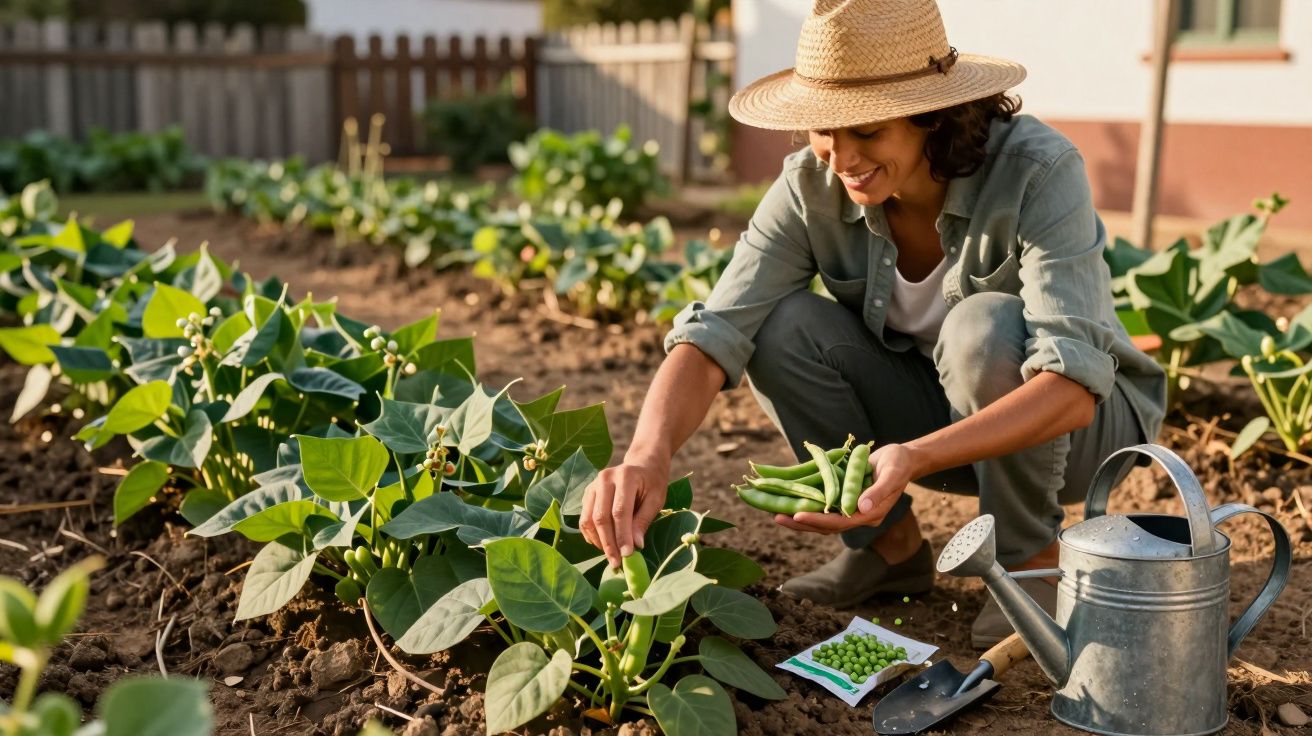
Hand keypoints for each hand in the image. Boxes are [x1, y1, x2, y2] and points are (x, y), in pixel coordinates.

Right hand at [580, 458, 668, 567]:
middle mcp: (605, 478)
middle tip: (616, 563)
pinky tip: (604, 545)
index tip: (627, 555)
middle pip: (601, 517)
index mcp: (625, 476)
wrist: (642, 464)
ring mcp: (593, 485)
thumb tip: (635, 546)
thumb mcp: (656, 500)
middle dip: (608, 543)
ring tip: (612, 556)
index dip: (622, 535)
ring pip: (589, 519)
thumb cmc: (652, 483)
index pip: (620, 511)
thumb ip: (643, 521)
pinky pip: (584, 519)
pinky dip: (592, 535)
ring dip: (599, 542)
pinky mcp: (587, 493)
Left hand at [774, 443, 918, 533]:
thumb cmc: (899, 464)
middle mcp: (858, 515)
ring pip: (821, 517)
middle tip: (777, 517)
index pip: (840, 522)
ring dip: (800, 515)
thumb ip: (879, 492)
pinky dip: (807, 502)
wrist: (902, 459)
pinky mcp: (844, 498)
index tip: (798, 515)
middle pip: (826, 525)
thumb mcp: (893, 474)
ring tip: (776, 512)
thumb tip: (861, 507)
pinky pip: (823, 505)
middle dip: (802, 522)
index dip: (818, 520)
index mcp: (870, 514)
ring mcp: (850, 507)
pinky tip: (790, 498)